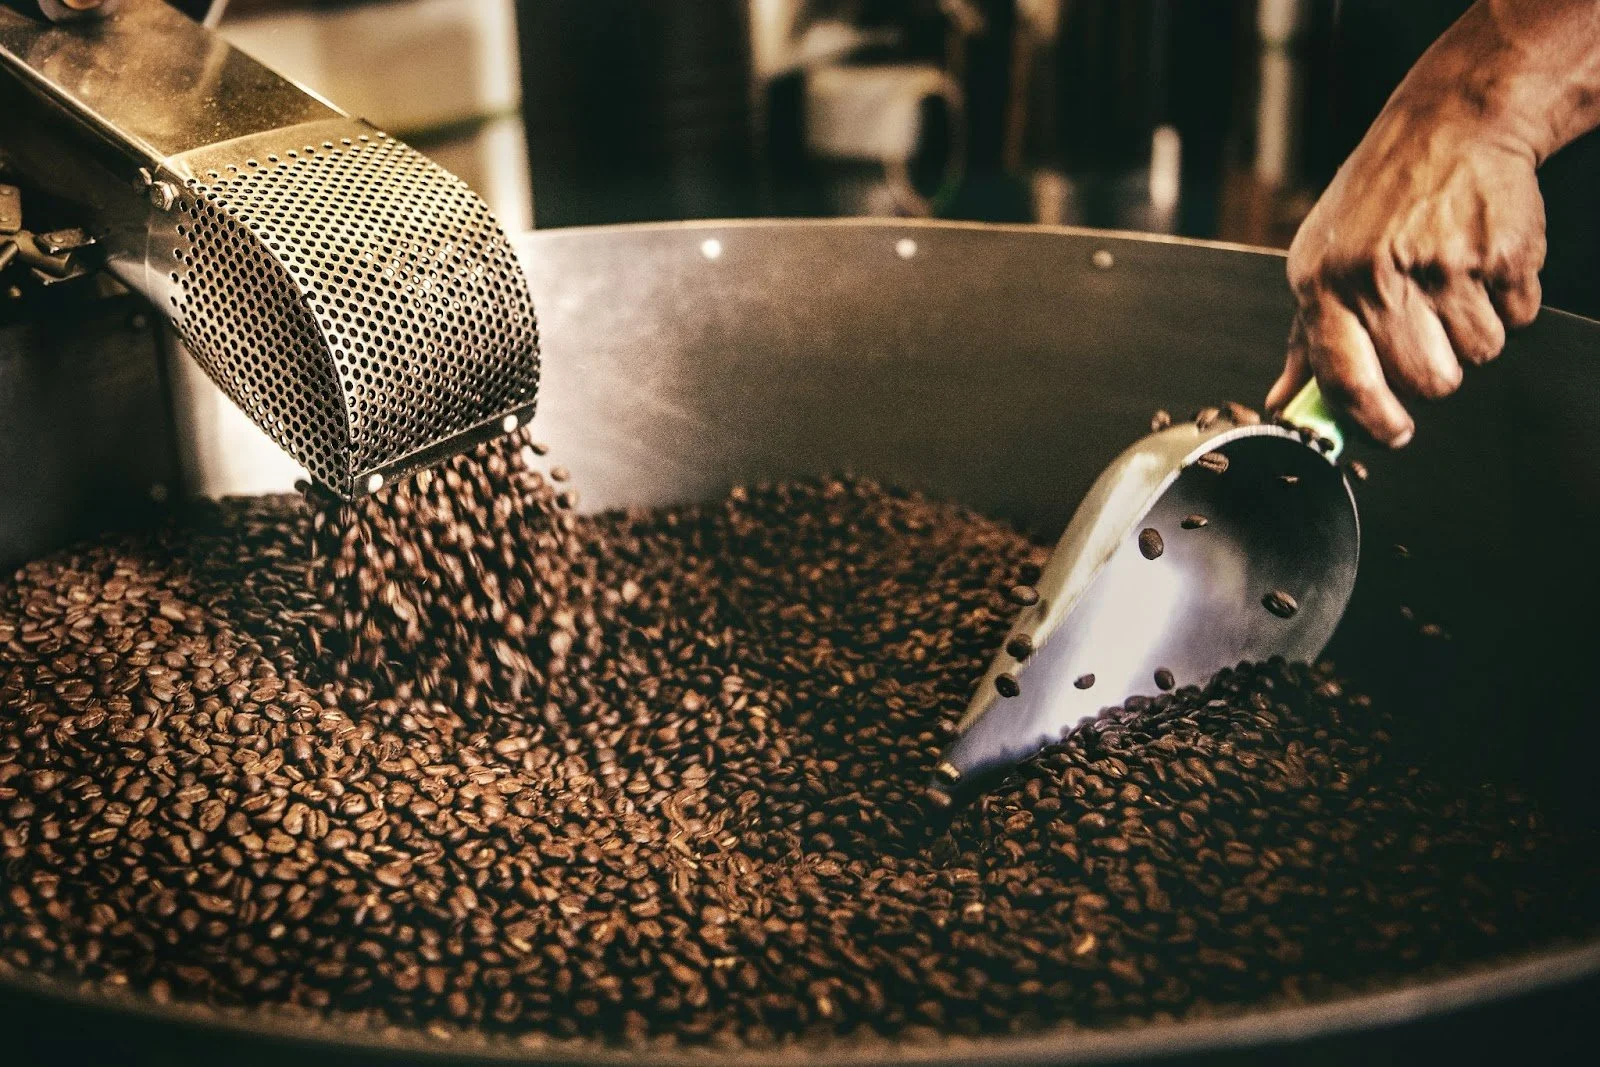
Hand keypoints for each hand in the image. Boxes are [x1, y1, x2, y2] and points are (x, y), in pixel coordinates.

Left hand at [1267, 105, 1544, 446]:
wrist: (1451, 122)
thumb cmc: (1377, 203)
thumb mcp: (1320, 261)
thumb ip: (1306, 341)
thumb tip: (1284, 406)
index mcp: (1325, 283)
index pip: (1346, 380)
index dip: (1374, 421)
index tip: (1393, 433)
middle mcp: (1379, 274)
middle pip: (1428, 383)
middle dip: (1436, 373)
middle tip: (1429, 332)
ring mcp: (1446, 263)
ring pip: (1479, 356)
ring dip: (1474, 335)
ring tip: (1454, 285)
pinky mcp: (1504, 252)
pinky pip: (1519, 320)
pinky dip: (1510, 304)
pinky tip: (1483, 264)